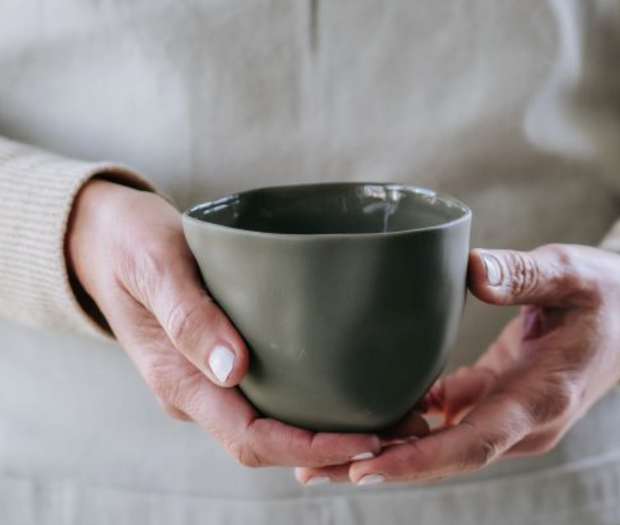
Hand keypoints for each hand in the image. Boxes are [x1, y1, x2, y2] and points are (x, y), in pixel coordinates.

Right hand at [67, 179, 386, 467]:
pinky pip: (269, 395)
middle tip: (401, 428)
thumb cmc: (129, 245)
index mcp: (179, 379)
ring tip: (390, 411)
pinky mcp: (221, 359)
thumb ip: (187, 316)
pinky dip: (311, 401)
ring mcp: (209, 378)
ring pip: (274, 423)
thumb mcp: (154, 266)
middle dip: (335, 447)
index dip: (311, 447)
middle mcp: (197, 390)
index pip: (251, 437)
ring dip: (329, 429)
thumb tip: (231, 368)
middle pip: (272, 442)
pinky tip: (348, 383)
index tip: (368, 437)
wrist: (105, 240)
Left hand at [295, 244, 619, 483]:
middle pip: (444, 455)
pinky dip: (409, 421)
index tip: (364, 468)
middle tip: (314, 469)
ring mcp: (507, 415)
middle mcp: (521, 421)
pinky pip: (446, 418)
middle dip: (381, 465)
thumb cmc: (604, 295)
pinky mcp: (496, 399)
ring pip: (439, 442)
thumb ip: (523, 275)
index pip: (474, 443)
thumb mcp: (570, 274)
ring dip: (385, 448)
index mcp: (541, 397)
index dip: (419, 460)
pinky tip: (368, 413)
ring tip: (323, 450)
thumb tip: (471, 272)